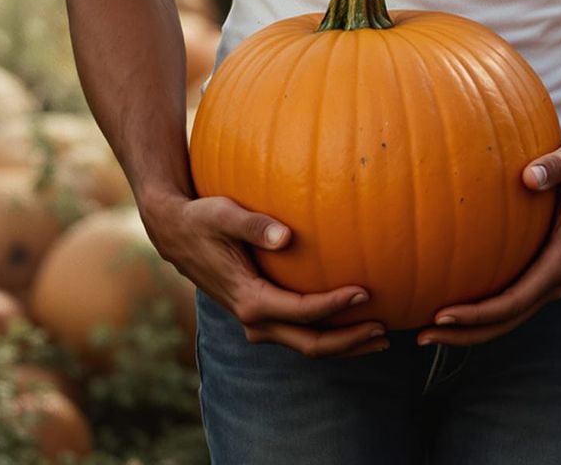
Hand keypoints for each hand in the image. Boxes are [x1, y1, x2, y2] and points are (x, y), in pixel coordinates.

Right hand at [141, 190, 386, 356]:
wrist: (174, 233)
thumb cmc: (203, 218)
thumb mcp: (223, 215)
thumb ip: (253, 225)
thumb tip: (285, 235)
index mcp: (248, 299)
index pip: (301, 312)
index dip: (335, 305)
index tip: (366, 291)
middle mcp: (253, 319)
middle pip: (309, 343)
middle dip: (348, 341)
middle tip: (386, 330)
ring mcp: (257, 321)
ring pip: (306, 344)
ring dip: (343, 345)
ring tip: (381, 336)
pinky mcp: (261, 314)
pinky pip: (299, 332)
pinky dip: (329, 333)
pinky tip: (355, 322)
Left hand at [419, 141, 560, 346]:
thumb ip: (555, 167)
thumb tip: (528, 177)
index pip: (515, 302)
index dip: (478, 314)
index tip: (442, 315)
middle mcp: (555, 278)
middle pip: (506, 322)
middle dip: (465, 333)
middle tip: (422, 335)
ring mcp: (548, 278)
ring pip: (507, 317)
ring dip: (470, 328)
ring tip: (427, 330)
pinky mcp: (542, 271)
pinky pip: (510, 301)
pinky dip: (481, 310)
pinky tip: (452, 299)